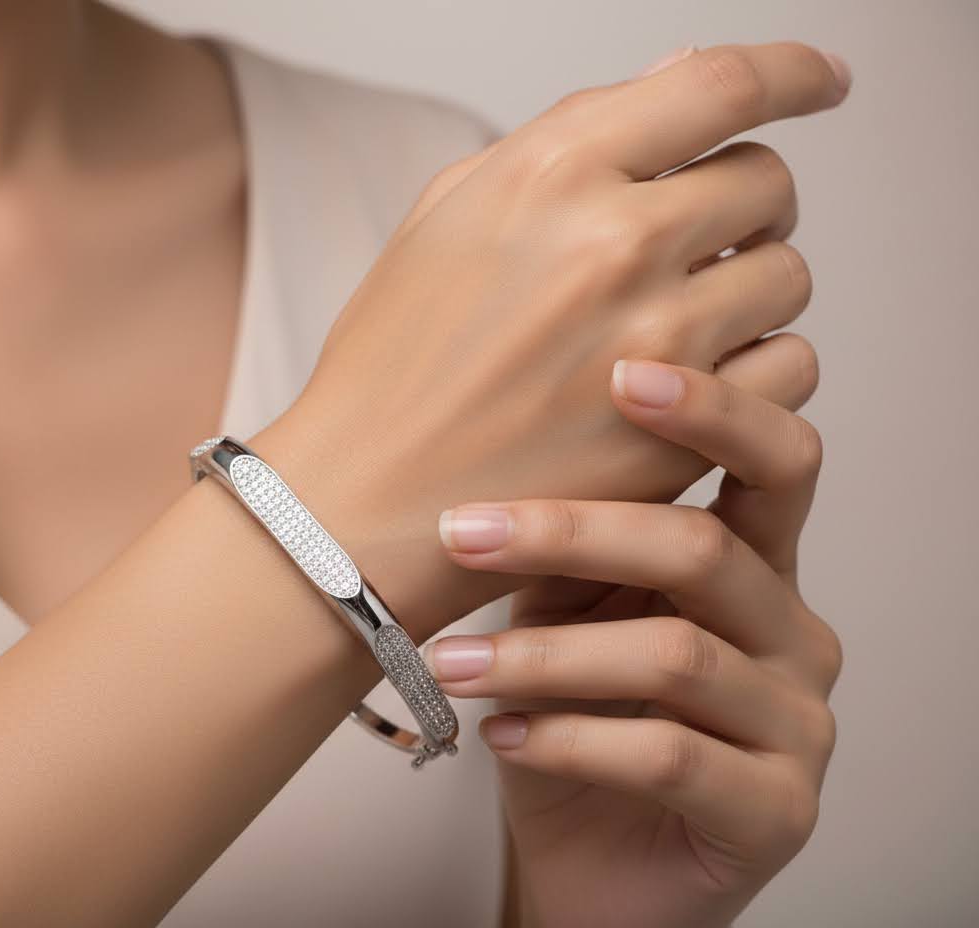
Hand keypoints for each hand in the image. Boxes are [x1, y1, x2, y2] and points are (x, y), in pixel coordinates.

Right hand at [252, 42, 849, 639]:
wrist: (370, 502)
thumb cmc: (394, 365)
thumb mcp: (447, 218)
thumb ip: (563, 143)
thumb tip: (670, 85)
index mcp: (553, 172)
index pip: (722, 84)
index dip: (791, 71)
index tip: (819, 79)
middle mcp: (617, 242)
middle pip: (769, 181)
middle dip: (746, 203)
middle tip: (701, 239)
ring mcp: (658, 341)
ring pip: (788, 275)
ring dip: (747, 289)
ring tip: (679, 324)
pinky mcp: (681, 431)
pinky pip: (789, 368)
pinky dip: (757, 369)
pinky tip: (694, 385)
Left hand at [425, 360, 841, 927]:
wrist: (590, 859)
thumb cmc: (579, 723)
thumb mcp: (567, 615)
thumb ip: (566, 547)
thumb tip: (495, 457)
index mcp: (755, 567)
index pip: (776, 461)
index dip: (715, 410)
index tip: (621, 374)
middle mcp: (793, 633)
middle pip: (704, 548)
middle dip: (572, 531)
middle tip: (463, 532)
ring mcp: (797, 724)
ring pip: (675, 655)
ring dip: (543, 655)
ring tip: (453, 663)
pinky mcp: (777, 811)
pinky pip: (668, 757)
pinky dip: (568, 740)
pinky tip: (502, 735)